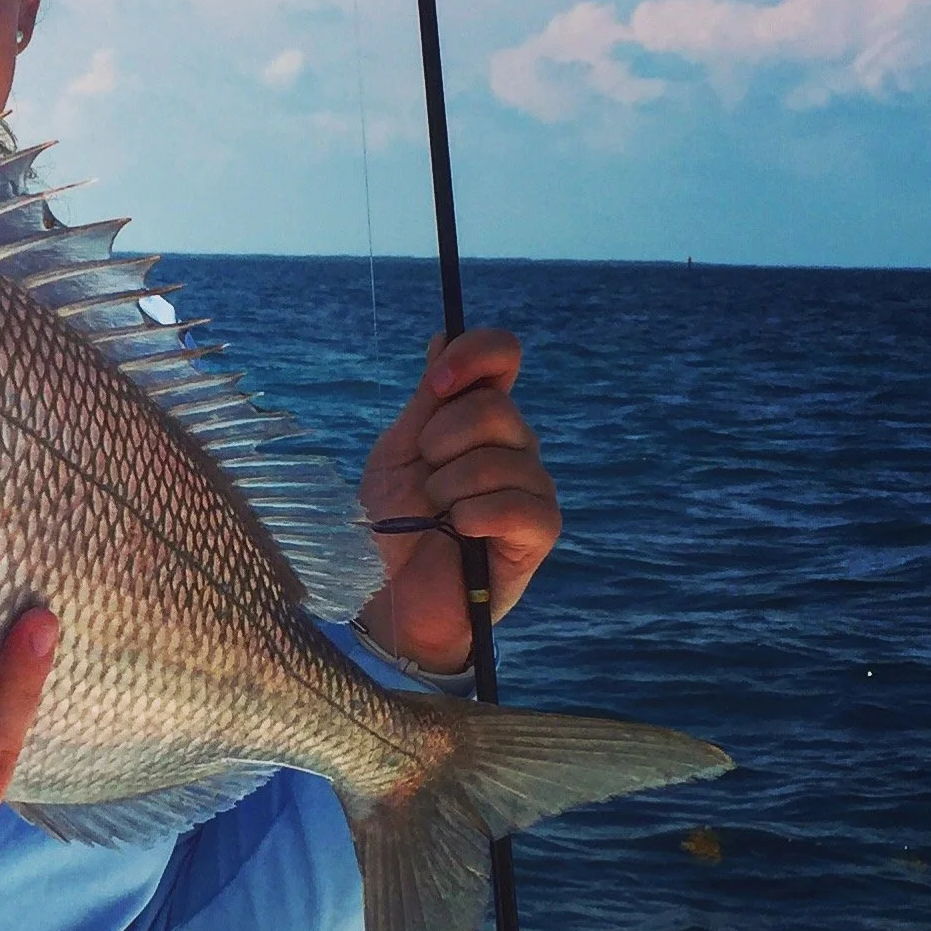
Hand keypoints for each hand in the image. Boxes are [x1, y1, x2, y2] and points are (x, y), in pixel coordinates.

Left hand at [356, 327, 561, 673]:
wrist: (391, 595)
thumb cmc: (391, 524)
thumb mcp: (398, 452)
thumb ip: (428, 400)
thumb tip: (443, 336)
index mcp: (477, 416)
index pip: (502, 355)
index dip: (474, 355)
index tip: (438, 384)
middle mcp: (513, 444)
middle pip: (494, 408)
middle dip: (440, 443)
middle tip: (425, 479)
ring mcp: (531, 485)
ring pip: (498, 458)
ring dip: (449, 489)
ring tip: (437, 515)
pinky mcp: (539, 531)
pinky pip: (515, 504)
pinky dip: (474, 516)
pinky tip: (461, 533)